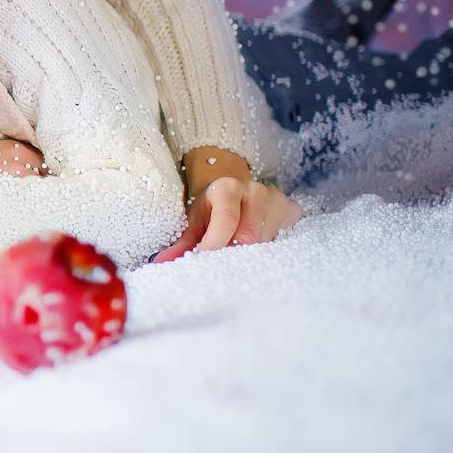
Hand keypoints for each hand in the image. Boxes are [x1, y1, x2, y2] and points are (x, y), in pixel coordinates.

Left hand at [152, 175, 303, 262]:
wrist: (235, 188)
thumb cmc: (212, 208)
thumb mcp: (195, 221)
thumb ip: (182, 244)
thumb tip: (161, 264)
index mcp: (226, 188)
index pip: (226, 220)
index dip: (215, 245)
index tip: (204, 262)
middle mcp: (254, 190)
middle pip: (249, 236)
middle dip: (233, 252)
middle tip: (222, 262)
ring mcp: (276, 199)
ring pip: (267, 242)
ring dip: (251, 254)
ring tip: (238, 251)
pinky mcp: (292, 209)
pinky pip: (284, 240)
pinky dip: (270, 250)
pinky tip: (260, 250)